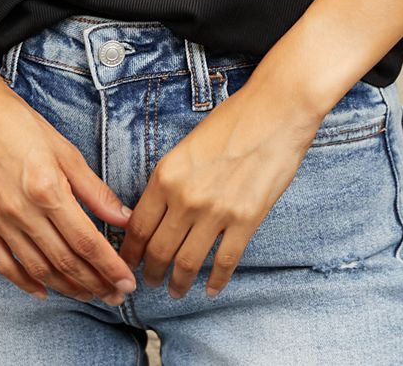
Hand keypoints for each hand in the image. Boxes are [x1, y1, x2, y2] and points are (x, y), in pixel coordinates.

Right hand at [0, 71, 138, 305]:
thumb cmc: (19, 124)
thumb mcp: (64, 150)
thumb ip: (94, 189)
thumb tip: (123, 218)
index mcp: (47, 188)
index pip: (86, 241)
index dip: (110, 266)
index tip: (127, 282)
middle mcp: (21, 210)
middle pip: (65, 261)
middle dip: (94, 283)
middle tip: (115, 296)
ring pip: (37, 268)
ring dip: (66, 287)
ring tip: (89, 294)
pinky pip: (3, 265)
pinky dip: (25, 283)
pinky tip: (43, 291)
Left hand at [117, 75, 320, 299]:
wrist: (275, 111)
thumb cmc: (232, 121)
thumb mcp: (187, 147)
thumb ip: (170, 180)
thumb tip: (154, 213)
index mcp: (166, 174)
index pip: (138, 226)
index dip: (130, 252)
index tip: (127, 263)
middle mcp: (186, 196)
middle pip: (159, 250)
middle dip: (151, 272)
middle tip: (149, 282)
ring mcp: (216, 211)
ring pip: (188, 263)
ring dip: (179, 283)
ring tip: (176, 290)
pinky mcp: (245, 220)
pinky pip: (225, 262)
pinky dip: (216, 281)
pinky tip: (211, 288)